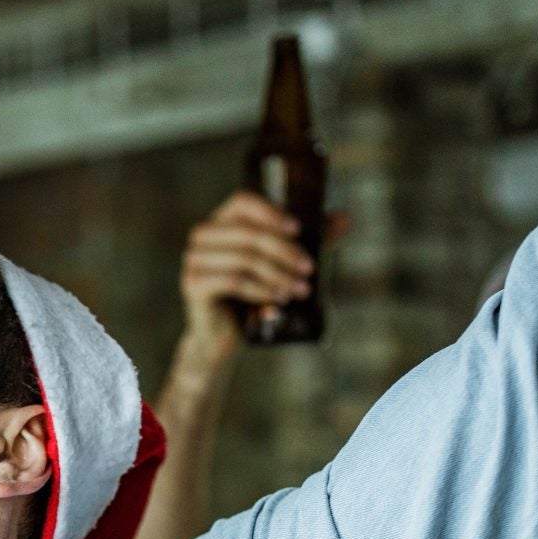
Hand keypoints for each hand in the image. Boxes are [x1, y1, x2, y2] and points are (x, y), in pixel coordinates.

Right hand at [178, 192, 342, 372]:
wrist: (223, 337)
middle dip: (284, 251)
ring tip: (300, 290)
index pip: (243, 201)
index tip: (299, 230)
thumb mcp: (283, 265)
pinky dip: (261, 289)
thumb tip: (344, 217)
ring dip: (277, 274)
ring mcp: (194, 259)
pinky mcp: (193, 285)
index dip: (272, 212)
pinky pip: (233, 281)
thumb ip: (309, 240)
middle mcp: (203, 236)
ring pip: (244, 258)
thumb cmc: (254, 296)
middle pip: (248, 232)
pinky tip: (278, 299)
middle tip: (309, 269)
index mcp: (222, 222)